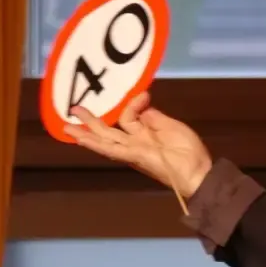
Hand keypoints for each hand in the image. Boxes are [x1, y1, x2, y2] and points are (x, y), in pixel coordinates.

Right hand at [65, 92, 212, 197]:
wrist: (198, 171)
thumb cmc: (188, 150)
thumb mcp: (171, 126)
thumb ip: (153, 117)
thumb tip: (140, 105)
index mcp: (143, 134)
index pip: (128, 116)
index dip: (133, 104)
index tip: (144, 95)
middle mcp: (134, 143)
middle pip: (108, 131)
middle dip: (91, 121)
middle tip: (73, 109)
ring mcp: (132, 150)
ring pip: (104, 141)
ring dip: (86, 134)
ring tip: (67, 126)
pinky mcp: (134, 156)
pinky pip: (113, 149)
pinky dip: (96, 144)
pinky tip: (82, 139)